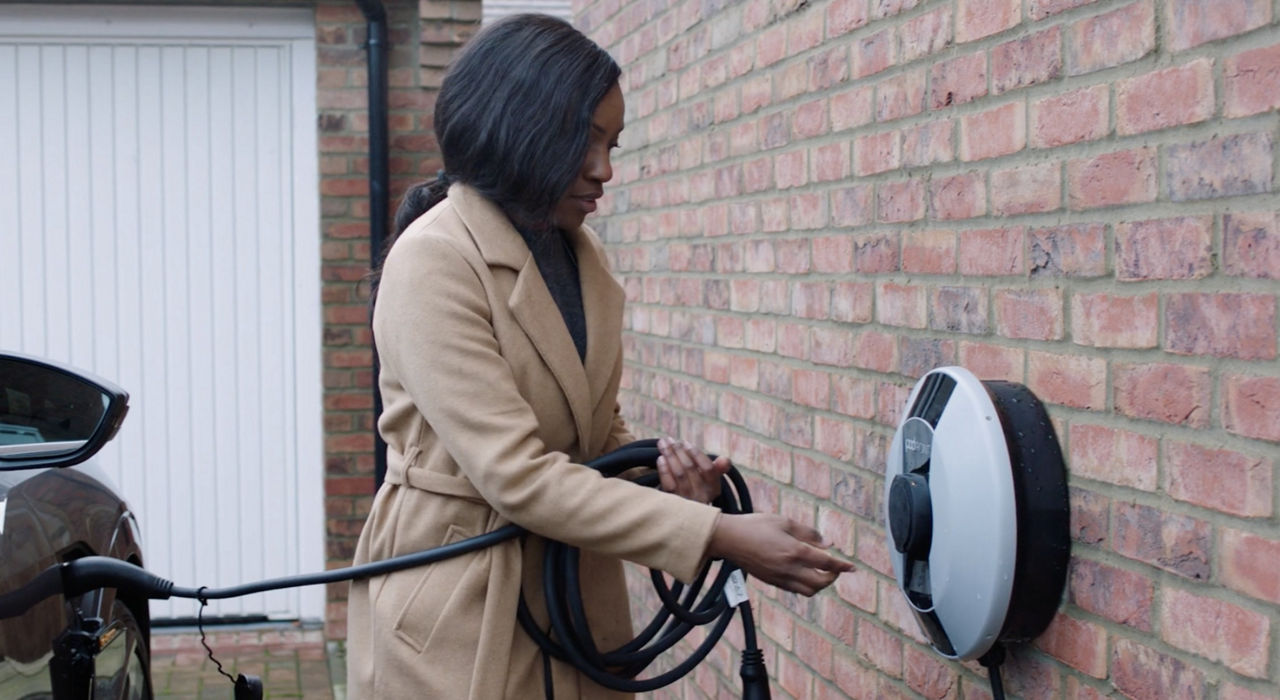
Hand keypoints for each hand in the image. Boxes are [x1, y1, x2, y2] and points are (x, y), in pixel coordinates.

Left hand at [656, 437, 730, 502]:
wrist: (685, 513)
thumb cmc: (698, 487)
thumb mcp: (710, 479)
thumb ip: (718, 468)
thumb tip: (725, 459)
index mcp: (714, 488)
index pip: (708, 469)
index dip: (697, 454)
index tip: (686, 443)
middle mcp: (702, 496)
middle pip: (690, 469)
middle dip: (679, 451)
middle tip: (670, 440)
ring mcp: (687, 501)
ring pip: (678, 474)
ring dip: (670, 456)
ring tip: (663, 444)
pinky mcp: (673, 503)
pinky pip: (668, 484)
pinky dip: (664, 470)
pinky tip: (660, 458)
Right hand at [708, 513, 854, 595]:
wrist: (728, 539)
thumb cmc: (756, 525)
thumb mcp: (784, 522)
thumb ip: (808, 533)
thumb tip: (828, 543)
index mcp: (795, 551)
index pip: (827, 563)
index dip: (842, 566)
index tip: (852, 567)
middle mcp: (789, 569)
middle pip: (820, 583)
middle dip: (832, 578)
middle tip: (835, 568)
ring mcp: (779, 578)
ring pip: (808, 591)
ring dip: (819, 584)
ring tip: (820, 572)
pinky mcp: (771, 582)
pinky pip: (794, 590)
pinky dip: (804, 585)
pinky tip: (803, 573)